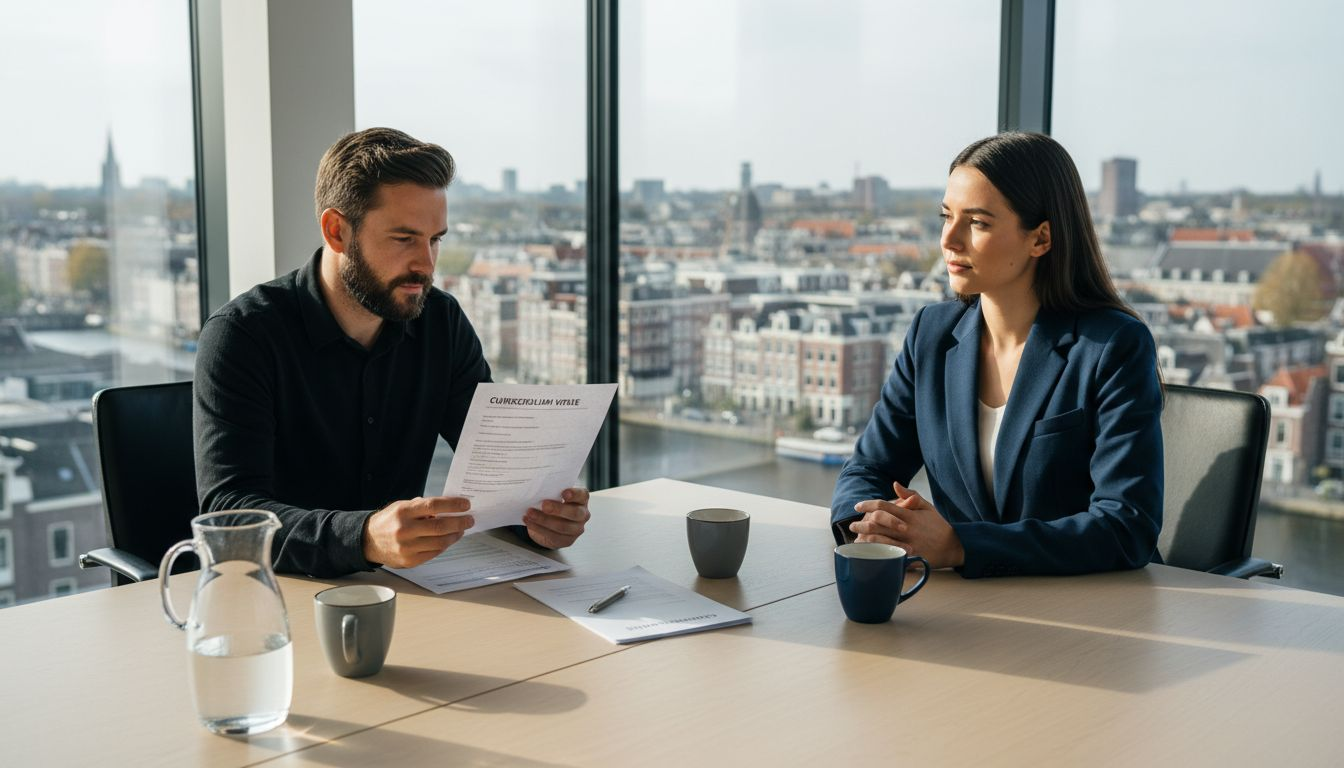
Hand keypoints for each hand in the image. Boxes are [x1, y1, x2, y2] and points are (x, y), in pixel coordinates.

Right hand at [362, 496, 474, 567]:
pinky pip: (434, 553)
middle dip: (459, 523)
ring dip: (455, 535)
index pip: (433, 506)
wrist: (368, 541)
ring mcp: (407, 548)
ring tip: (461, 529)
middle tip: (470, 519)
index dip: (453, 505)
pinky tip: (448, 540)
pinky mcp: (409, 561)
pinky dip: (444, 546)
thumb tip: (449, 508)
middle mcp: (404, 530)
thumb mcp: (402, 506)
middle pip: (440, 527)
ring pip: (440, 543)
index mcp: (403, 512)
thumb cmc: (389, 521)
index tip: (466, 504)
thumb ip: (423, 507)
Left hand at [523, 487, 590, 548]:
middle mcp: (582, 514)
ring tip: (530, 513)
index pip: (582, 495)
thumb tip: (537, 489)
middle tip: (544, 505)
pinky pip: (553, 536)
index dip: (574, 494)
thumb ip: (551, 491)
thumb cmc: (554, 504)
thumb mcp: (554, 495)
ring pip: (562, 526)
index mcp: (581, 500)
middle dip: (558, 509)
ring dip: (544, 520)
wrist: (551, 524)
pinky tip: (529, 522)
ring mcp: (576, 529)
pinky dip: (539, 528)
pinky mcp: (567, 540)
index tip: (564, 493)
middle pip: (574, 513)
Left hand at [849, 481, 964, 568]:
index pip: (883, 506)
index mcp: (909, 515)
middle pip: (877, 522)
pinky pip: (888, 555)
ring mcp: (907, 544)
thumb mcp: (927, 507)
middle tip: (853, 524)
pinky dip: (876, 553)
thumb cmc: (937, 525)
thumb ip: (910, 495)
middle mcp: (906, 529)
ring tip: (856, 539)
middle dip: (861, 523)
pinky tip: (867, 553)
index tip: (858, 506)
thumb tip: (894, 484)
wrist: (953, 546)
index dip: (868, 504)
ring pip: (879, 540)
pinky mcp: (908, 558)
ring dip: (864, 539)